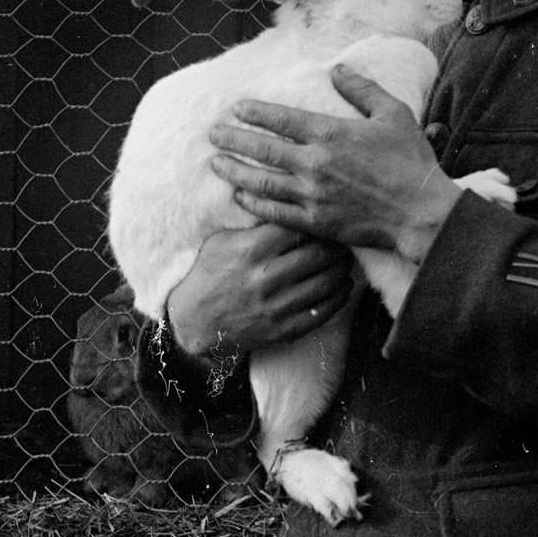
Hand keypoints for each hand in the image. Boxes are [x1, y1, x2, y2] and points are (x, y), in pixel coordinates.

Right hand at [166, 221, 353, 354]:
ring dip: (341, 269)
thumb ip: (252, 226)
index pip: (296, 227)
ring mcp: (277, 306)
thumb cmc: (208, 275)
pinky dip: (339, 296)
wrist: (193, 321)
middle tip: (342, 238)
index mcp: (249, 251)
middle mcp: (265, 278)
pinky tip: (341, 286)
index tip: (321, 218)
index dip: (313, 221)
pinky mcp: (285, 330)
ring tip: (344, 260)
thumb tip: (284, 206)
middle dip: (336, 244)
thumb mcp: (221, 242)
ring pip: (327, 282)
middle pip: (319, 253)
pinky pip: (324, 311)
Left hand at [208, 65, 459, 264]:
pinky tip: (241, 196)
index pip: (282, 119)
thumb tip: (338, 69)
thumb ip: (363, 90)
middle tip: (212, 134)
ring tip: (216, 163)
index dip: (255, 112)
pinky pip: (275, 212)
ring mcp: (312, 195)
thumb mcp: (393, 115)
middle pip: (262, 150)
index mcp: (331, 135)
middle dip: (233, 140)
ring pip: (261, 182)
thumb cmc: (411, 162)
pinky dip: (254, 203)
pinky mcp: (315, 222)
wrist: (423, 212)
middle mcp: (315, 164)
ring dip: (235, 171)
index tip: (235, 107)